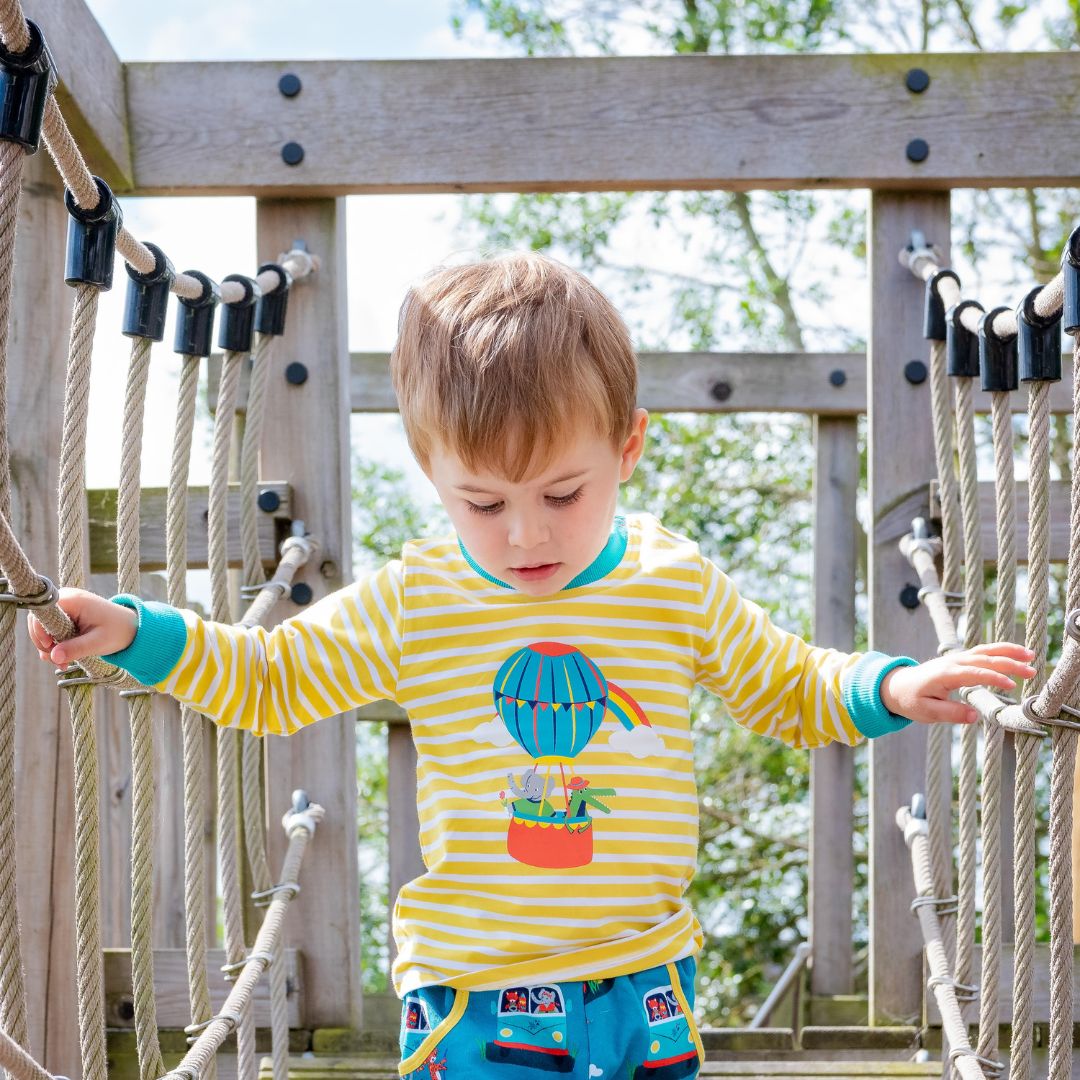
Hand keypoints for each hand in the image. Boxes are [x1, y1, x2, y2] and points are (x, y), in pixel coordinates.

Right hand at [27, 588, 136, 668]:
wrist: (132, 627)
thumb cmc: (118, 631)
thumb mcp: (98, 642)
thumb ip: (76, 648)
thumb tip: (53, 656)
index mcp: (74, 600)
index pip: (42, 612)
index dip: (39, 631)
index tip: (49, 647)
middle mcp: (67, 598)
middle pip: (39, 620)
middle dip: (44, 643)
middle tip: (56, 662)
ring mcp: (66, 606)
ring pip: (43, 626)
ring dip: (49, 647)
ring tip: (62, 664)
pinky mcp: (67, 614)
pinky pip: (51, 629)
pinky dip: (54, 644)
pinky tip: (63, 659)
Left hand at [879, 642, 1036, 725]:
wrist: (897, 685)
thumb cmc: (911, 700)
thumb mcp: (927, 712)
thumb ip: (951, 713)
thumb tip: (975, 716)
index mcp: (945, 675)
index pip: (973, 673)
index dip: (992, 678)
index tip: (1011, 685)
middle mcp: (952, 663)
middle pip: (984, 660)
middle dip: (1008, 664)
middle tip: (1032, 671)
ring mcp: (956, 659)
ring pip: (984, 651)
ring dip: (1007, 652)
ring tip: (1030, 655)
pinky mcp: (959, 660)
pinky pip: (981, 652)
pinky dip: (999, 651)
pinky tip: (1016, 653)